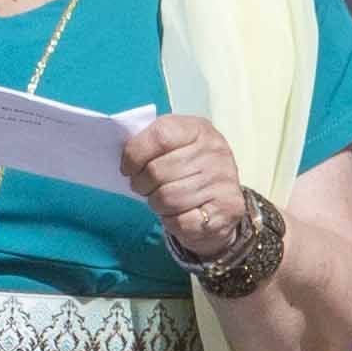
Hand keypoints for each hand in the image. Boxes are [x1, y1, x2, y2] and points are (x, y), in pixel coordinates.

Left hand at [118, 111, 257, 269]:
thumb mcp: (174, 145)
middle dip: (141, 184)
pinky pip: (181, 221)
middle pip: (157, 171)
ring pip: (167, 198)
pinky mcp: (227, 210)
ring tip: (161, 200)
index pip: (159, 136)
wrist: (222, 201)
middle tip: (144, 188)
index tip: (127, 168)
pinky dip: (171, 221)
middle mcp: (215, 152)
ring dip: (156, 204)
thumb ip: (151, 143)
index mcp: (198, 129)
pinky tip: (177, 214)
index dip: (134, 154)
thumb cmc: (188, 169)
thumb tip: (124, 156)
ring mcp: (223, 181)